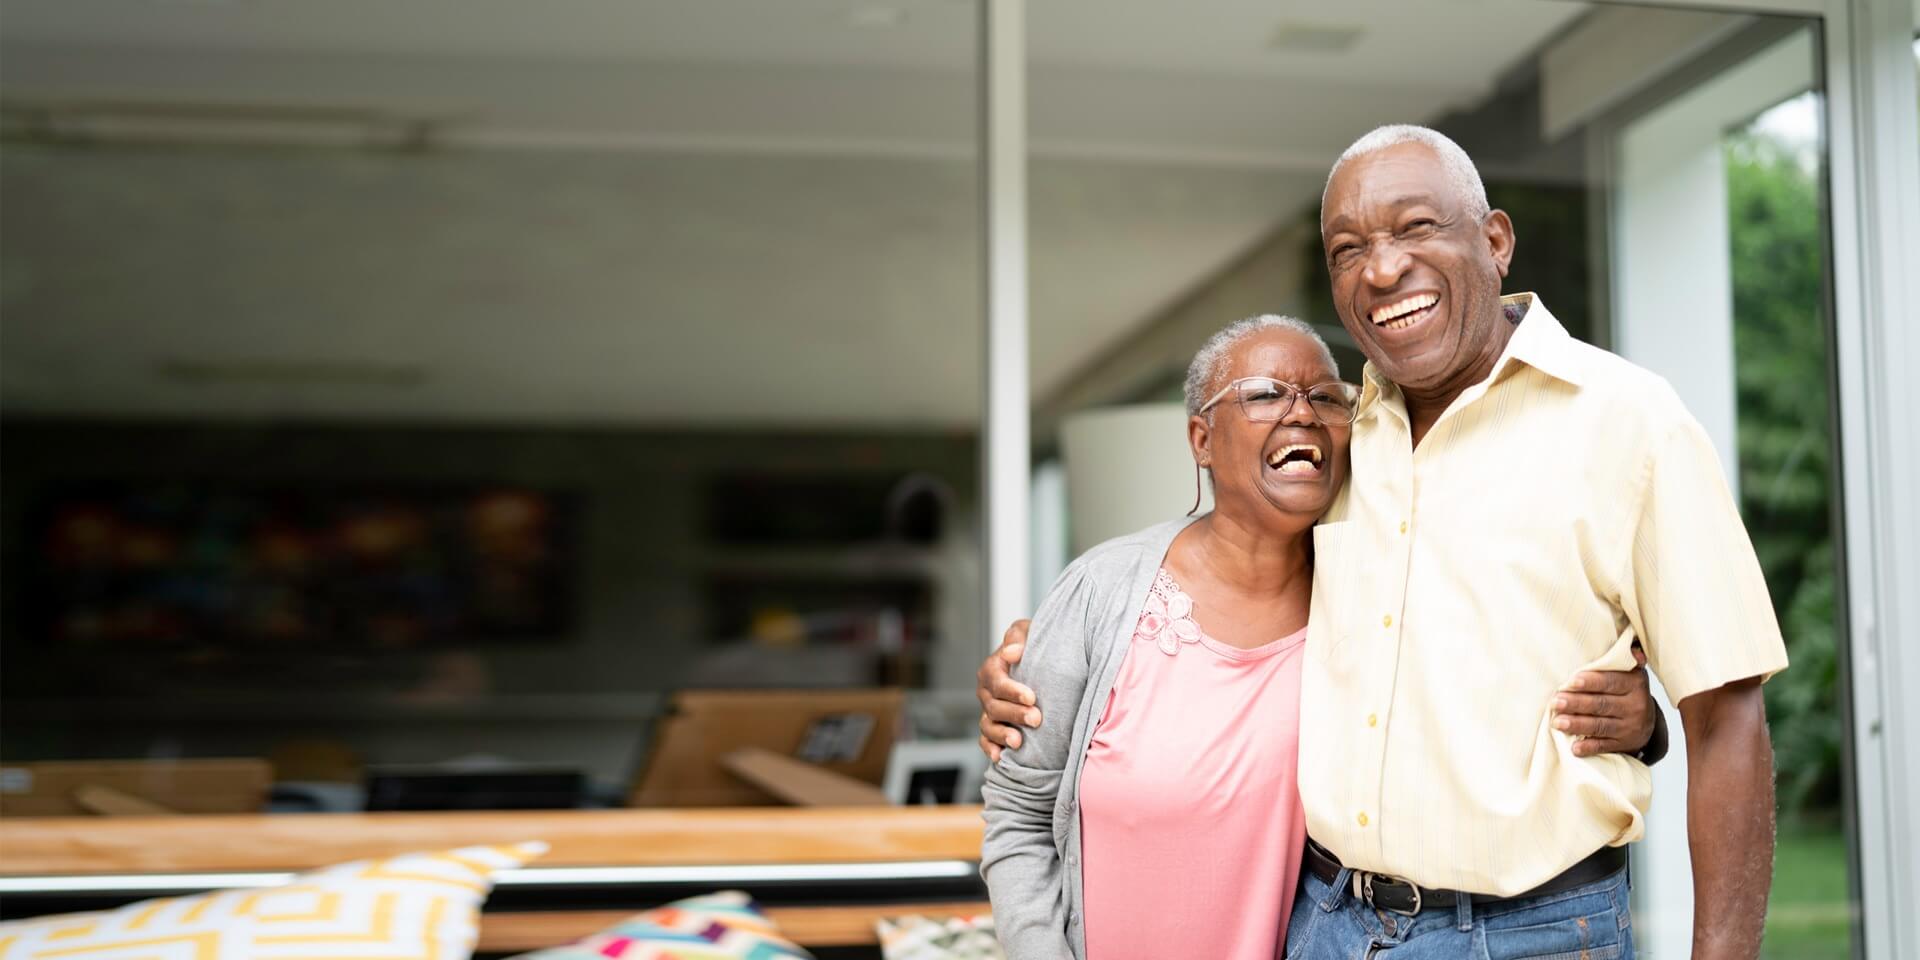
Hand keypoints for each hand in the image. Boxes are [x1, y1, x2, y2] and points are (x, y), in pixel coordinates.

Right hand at [977, 619, 1038, 761]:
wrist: (1043, 663)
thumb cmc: (1036, 646)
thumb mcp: (1030, 632)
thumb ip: (1018, 635)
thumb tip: (1011, 651)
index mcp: (993, 668)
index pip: (996, 680)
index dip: (1011, 690)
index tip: (1031, 697)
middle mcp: (987, 691)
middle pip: (994, 705)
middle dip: (1014, 714)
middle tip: (1036, 719)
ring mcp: (989, 711)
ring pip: (988, 725)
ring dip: (1001, 734)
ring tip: (1018, 742)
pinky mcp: (993, 728)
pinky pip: (985, 740)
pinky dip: (990, 748)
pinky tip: (1000, 756)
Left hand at [1553, 643, 1658, 757]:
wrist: (1646, 722)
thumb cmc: (1626, 690)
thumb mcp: (1629, 673)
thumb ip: (1625, 660)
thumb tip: (1633, 650)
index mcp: (1635, 684)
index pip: (1612, 682)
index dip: (1592, 682)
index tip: (1572, 681)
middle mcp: (1636, 706)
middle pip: (1602, 704)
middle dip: (1577, 703)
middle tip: (1555, 702)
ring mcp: (1630, 727)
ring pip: (1601, 726)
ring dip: (1577, 725)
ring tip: (1557, 722)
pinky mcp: (1625, 744)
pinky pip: (1605, 746)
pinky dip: (1590, 747)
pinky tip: (1575, 748)